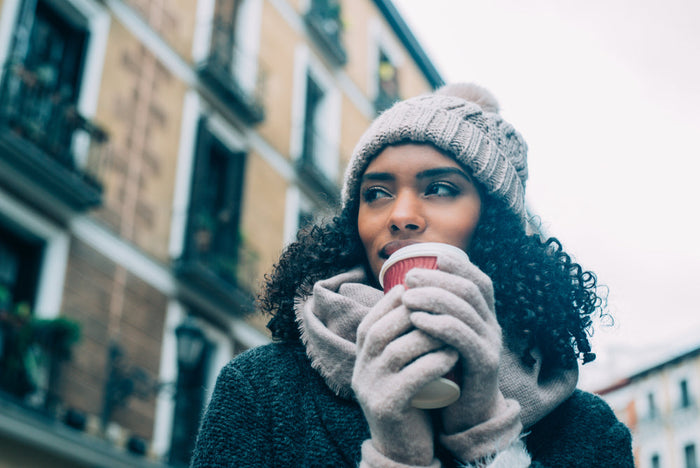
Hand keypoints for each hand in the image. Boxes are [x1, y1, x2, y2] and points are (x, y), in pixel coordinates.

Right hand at [352, 286, 457, 464]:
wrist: (403, 447)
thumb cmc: (407, 397)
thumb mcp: (397, 366)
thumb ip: (400, 339)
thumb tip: (415, 299)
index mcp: (360, 357)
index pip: (371, 321)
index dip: (392, 302)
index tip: (418, 289)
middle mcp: (360, 370)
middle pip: (381, 331)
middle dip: (411, 313)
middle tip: (440, 304)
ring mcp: (371, 389)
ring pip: (397, 351)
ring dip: (427, 336)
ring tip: (452, 328)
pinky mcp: (388, 407)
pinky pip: (412, 378)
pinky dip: (434, 363)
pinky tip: (452, 355)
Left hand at [402, 253, 504, 433]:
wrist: (467, 416)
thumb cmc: (448, 370)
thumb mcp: (445, 338)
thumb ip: (438, 314)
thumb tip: (408, 284)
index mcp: (484, 317)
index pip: (479, 281)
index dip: (459, 266)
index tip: (434, 258)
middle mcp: (492, 326)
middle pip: (470, 290)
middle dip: (438, 279)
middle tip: (409, 277)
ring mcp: (491, 344)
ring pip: (466, 310)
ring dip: (434, 298)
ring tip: (407, 298)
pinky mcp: (485, 364)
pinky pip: (463, 337)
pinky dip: (439, 324)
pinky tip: (418, 320)